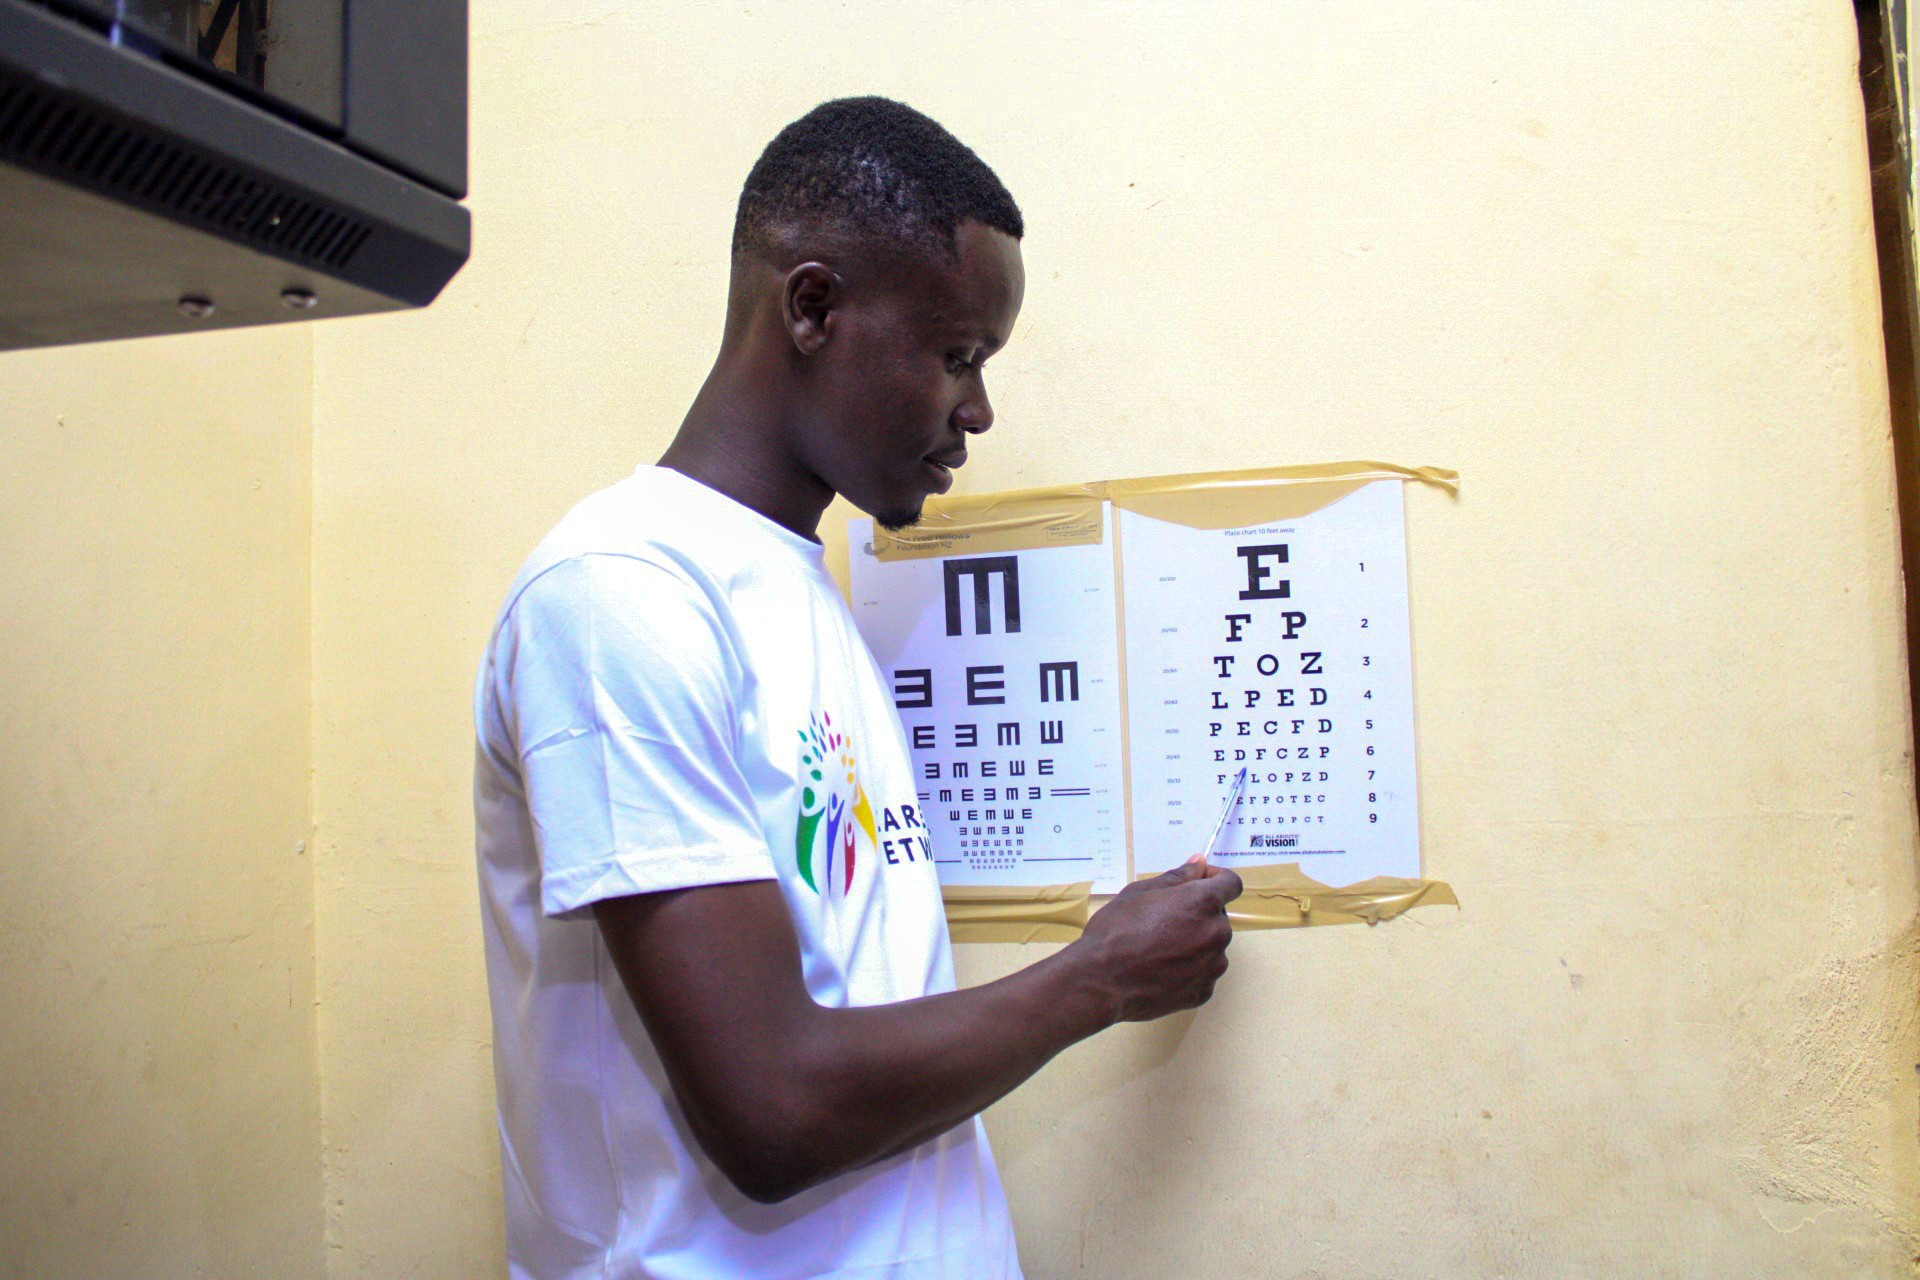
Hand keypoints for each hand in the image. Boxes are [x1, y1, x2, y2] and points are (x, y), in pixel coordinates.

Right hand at [1070, 856, 1242, 1022]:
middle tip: (1164, 920)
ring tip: (1160, 949)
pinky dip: (1189, 969)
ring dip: (1195, 943)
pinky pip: (1203, 973)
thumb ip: (1177, 877)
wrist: (1101, 981)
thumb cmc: (1116, 931)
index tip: (1199, 883)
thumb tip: (1200, 864)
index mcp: (1203, 902)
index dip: (1216, 879)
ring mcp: (1213, 966)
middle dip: (1199, 914)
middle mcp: (1217, 933)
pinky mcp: (1204, 991)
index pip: (1231, 884)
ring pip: (1212, 946)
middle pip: (1218, 917)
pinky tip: (1161, 970)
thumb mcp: (1140, 892)